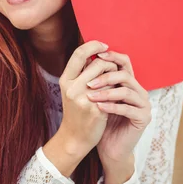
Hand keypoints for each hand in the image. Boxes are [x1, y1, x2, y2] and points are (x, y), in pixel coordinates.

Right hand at [58, 41, 118, 155]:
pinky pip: (113, 92)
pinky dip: (117, 92)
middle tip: (114, 70)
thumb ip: (81, 73)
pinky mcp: (96, 109)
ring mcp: (84, 99)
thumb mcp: (71, 90)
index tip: (104, 46)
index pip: (79, 53)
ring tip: (115, 84)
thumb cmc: (76, 112)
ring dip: (115, 78)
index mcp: (65, 80)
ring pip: (108, 77)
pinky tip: (116, 96)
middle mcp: (72, 88)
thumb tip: (96, 53)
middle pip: (98, 63)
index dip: (94, 45)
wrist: (75, 138)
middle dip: (110, 64)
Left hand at [85, 51, 151, 163]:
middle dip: (105, 77)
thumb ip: (97, 81)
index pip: (125, 62)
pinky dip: (112, 107)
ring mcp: (144, 105)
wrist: (111, 148)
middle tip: (89, 83)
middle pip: (125, 75)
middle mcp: (140, 91)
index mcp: (130, 83)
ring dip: (106, 93)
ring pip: (126, 91)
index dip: (112, 57)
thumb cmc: (103, 121)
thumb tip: (84, 60)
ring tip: (90, 97)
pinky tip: (99, 108)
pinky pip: (128, 109)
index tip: (95, 56)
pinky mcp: (143, 118)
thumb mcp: (98, 98)